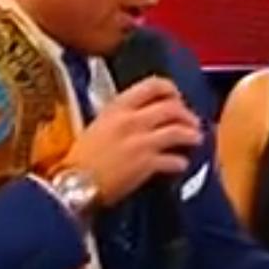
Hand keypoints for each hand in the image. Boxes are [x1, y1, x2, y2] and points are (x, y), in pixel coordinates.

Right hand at [63, 78, 201, 206]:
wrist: (73, 182)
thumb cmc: (81, 157)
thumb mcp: (99, 125)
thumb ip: (121, 116)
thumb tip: (143, 115)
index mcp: (117, 107)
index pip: (152, 85)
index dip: (171, 89)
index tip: (176, 98)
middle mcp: (131, 120)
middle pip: (171, 107)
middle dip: (187, 115)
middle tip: (192, 123)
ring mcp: (140, 142)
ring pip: (178, 131)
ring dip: (191, 135)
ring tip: (196, 139)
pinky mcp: (146, 164)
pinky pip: (173, 160)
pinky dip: (180, 162)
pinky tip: (181, 164)